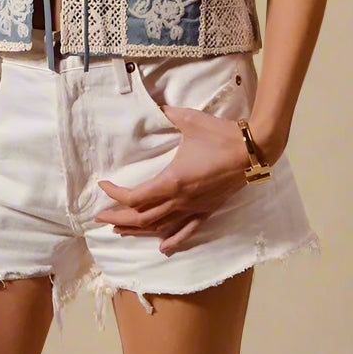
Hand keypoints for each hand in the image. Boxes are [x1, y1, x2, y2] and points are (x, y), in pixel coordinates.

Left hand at [95, 106, 282, 254]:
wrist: (252, 151)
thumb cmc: (219, 135)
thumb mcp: (189, 119)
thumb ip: (168, 113)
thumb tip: (155, 105)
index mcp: (172, 180)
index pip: (135, 197)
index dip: (115, 194)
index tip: (103, 185)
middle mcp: (180, 200)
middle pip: (142, 218)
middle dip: (118, 218)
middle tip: (100, 216)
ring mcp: (194, 208)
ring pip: (160, 228)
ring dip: (137, 230)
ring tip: (119, 230)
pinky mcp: (207, 211)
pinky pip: (187, 231)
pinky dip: (172, 240)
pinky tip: (162, 248)